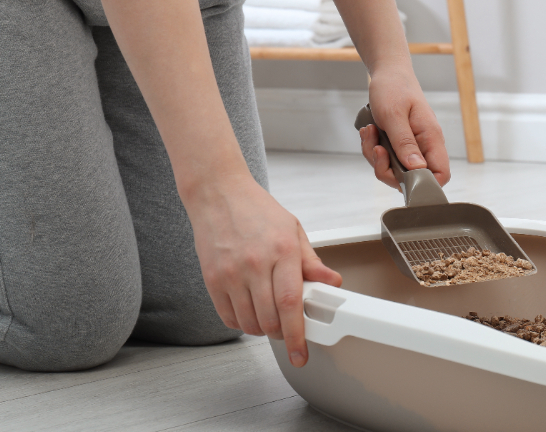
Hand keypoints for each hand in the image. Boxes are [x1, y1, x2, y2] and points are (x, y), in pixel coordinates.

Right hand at [185, 174, 341, 367]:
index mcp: (282, 251)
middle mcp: (255, 264)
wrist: (218, 194)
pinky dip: (241, 323)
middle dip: (282, 335)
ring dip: (262, 330)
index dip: (297, 334)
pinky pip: (228, 317)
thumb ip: (312, 262)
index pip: (291, 303)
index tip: (301, 353)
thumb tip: (333, 282)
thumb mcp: (293, 230)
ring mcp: (231, 273)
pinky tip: (249, 310)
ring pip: (249, 323)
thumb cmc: (257, 210)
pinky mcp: (212, 279)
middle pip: (269, 319)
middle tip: (288, 330)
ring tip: (269, 317)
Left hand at [359, 65, 449, 187]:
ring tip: (371, 133)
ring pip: (394, 170)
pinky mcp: (399, 145)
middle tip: (377, 148)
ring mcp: (411, 146)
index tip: (400, 175)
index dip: (424, 183)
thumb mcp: (394, 115)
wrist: (388, 73)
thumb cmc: (394, 88)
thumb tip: (417, 169)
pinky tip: (370, 132)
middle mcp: (424, 145)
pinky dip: (373, 149)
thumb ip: (405, 143)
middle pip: (413, 178)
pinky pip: (385, 160)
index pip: (441, 174)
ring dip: (376, 157)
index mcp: (431, 138)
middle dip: (387, 169)